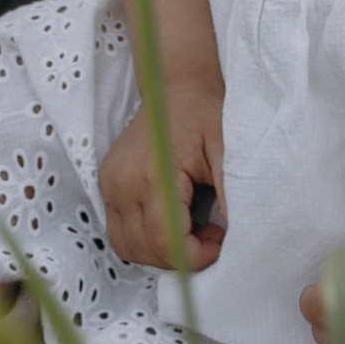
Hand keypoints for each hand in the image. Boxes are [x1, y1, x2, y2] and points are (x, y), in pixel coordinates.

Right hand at [99, 73, 228, 271]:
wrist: (172, 86)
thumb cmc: (202, 111)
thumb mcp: (225, 148)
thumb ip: (231, 193)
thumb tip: (237, 235)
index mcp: (154, 175)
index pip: (166, 241)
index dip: (195, 256)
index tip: (218, 243)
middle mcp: (123, 183)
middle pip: (145, 250)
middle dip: (181, 257)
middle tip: (210, 237)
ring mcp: (110, 184)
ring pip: (126, 246)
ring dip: (159, 253)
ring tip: (190, 232)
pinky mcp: (107, 184)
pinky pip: (118, 230)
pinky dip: (143, 239)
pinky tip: (170, 224)